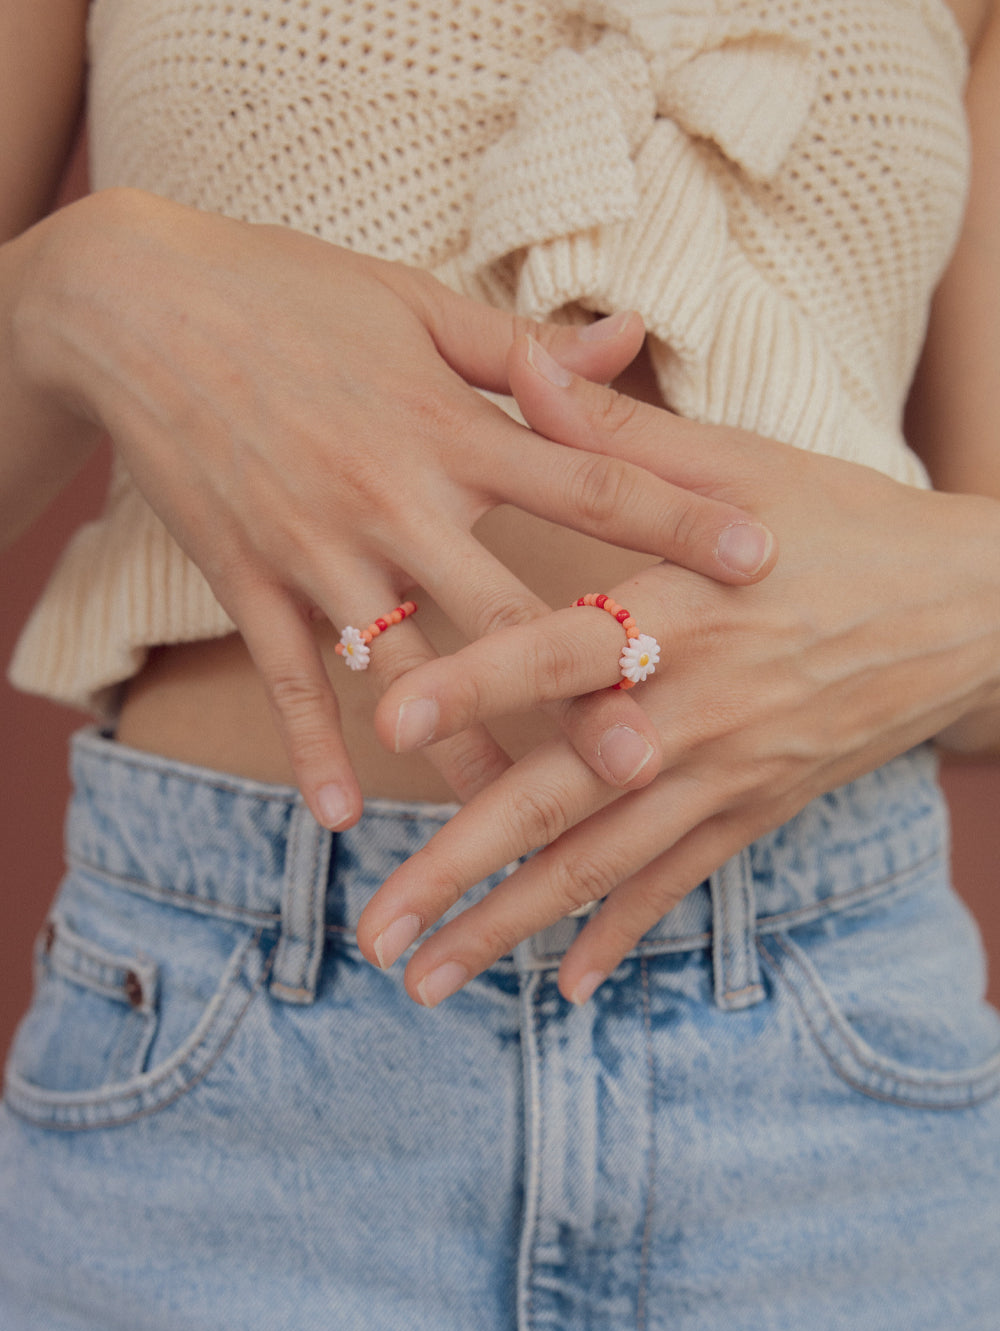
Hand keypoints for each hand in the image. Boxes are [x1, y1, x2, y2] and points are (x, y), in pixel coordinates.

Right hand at [11, 189, 776, 826]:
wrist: (135, 307)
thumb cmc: (290, 294)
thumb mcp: (416, 306)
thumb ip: (525, 351)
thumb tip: (631, 338)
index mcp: (451, 428)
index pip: (591, 477)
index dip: (679, 517)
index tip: (760, 561)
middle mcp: (395, 500)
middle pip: (512, 612)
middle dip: (585, 689)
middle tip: (653, 758)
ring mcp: (318, 550)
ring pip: (411, 673)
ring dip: (466, 755)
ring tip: (519, 830)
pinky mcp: (247, 581)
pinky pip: (288, 680)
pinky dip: (313, 750)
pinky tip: (344, 820)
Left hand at [357, 339, 999, 1002]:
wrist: (975, 608)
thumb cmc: (848, 524)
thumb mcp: (742, 463)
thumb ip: (616, 431)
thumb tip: (518, 362)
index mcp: (679, 606)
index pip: (559, 648)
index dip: (477, 683)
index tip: (384, 721)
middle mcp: (696, 705)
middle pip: (563, 795)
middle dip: (460, 867)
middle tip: (376, 931)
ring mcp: (729, 771)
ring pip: (606, 864)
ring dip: (512, 928)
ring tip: (429, 983)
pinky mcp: (758, 810)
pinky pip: (680, 883)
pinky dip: (624, 934)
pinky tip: (567, 988)